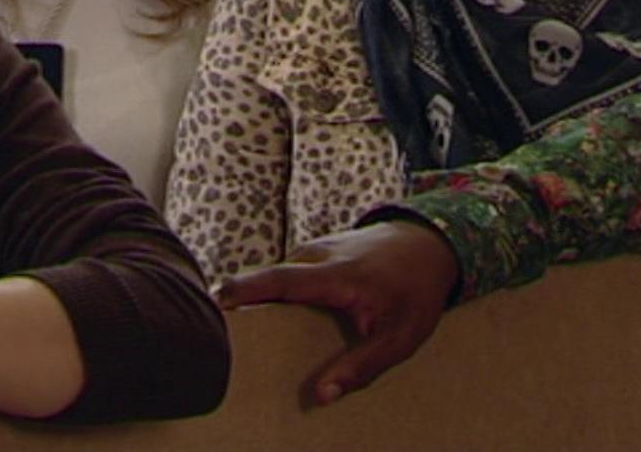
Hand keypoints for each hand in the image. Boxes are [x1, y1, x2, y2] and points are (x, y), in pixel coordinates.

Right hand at [213, 220, 458, 405]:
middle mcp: (316, 256)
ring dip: (261, 303)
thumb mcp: (400, 339)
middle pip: (266, 281)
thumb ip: (361, 367)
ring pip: (275, 279)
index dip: (244, 290)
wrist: (428, 244)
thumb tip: (321, 396)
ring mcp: (313, 249)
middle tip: (221, 337)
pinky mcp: (313, 252)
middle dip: (241, 305)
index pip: (279, 280)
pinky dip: (277, 295)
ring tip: (245, 335)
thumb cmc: (415, 292)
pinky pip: (285, 275)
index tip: (212, 302)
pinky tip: (278, 320)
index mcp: (336, 276)